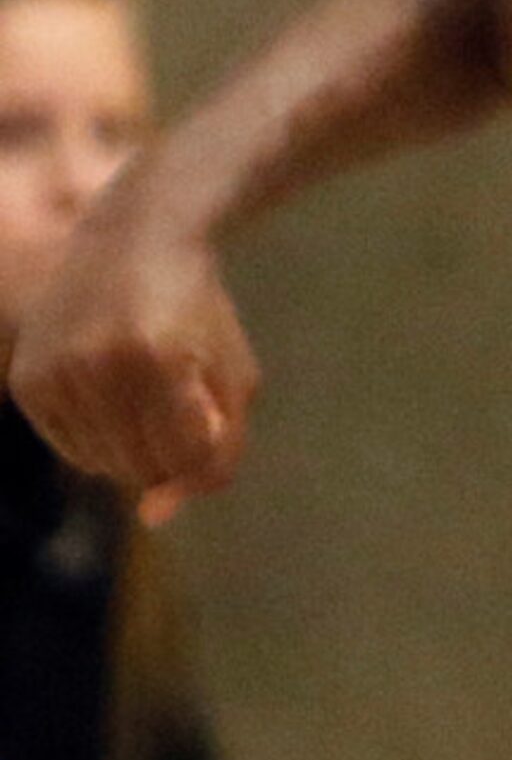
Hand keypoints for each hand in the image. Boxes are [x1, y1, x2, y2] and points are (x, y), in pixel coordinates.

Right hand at [7, 204, 256, 519]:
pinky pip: (71, 448)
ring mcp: (57, 372)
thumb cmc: (198, 315)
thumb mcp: (234, 377)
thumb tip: (154, 518)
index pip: (185, 459)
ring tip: (148, 391)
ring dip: (136, 447)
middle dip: (172, 451)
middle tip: (180, 400)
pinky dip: (100, 438)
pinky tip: (115, 394)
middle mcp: (100, 366)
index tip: (209, 417)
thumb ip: (218, 453)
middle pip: (143, 468)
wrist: (135, 241)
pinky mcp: (29, 380)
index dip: (205, 451)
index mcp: (163, 360)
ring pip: (104, 465)